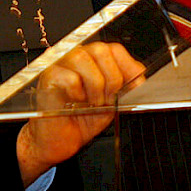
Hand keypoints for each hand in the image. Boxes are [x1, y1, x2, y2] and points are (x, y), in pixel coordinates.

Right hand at [16, 42, 144, 186]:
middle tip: (108, 99)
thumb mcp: (114, 102)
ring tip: (92, 103)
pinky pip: (68, 77)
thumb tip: (142, 80)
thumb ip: (129, 87)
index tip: (126, 89)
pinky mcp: (48, 77)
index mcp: (96, 59)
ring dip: (94, 86)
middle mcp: (78, 56)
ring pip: (82, 59)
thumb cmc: (83, 119)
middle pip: (101, 50)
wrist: (59, 141)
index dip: (125, 68)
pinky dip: (77, 93)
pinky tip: (75, 103)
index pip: (115, 49)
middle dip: (111, 79)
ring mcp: (60, 64)